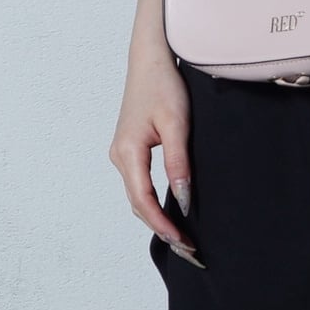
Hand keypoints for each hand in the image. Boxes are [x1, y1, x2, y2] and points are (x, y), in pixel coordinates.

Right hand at [109, 43, 204, 266]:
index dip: (163, 224)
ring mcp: (122, 155)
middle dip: (162, 229)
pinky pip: (139, 186)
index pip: (144, 200)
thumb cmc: (164, 86)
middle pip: (138, 205)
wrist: (150, 59)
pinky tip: (171, 214)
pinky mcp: (129, 151)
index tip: (184, 242)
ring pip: (137, 198)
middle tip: (190, 251)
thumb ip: (179, 164)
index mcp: (127, 152)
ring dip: (157, 220)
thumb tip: (183, 201)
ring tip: (183, 239)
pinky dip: (153, 205)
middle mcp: (119, 156)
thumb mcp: (177, 125)